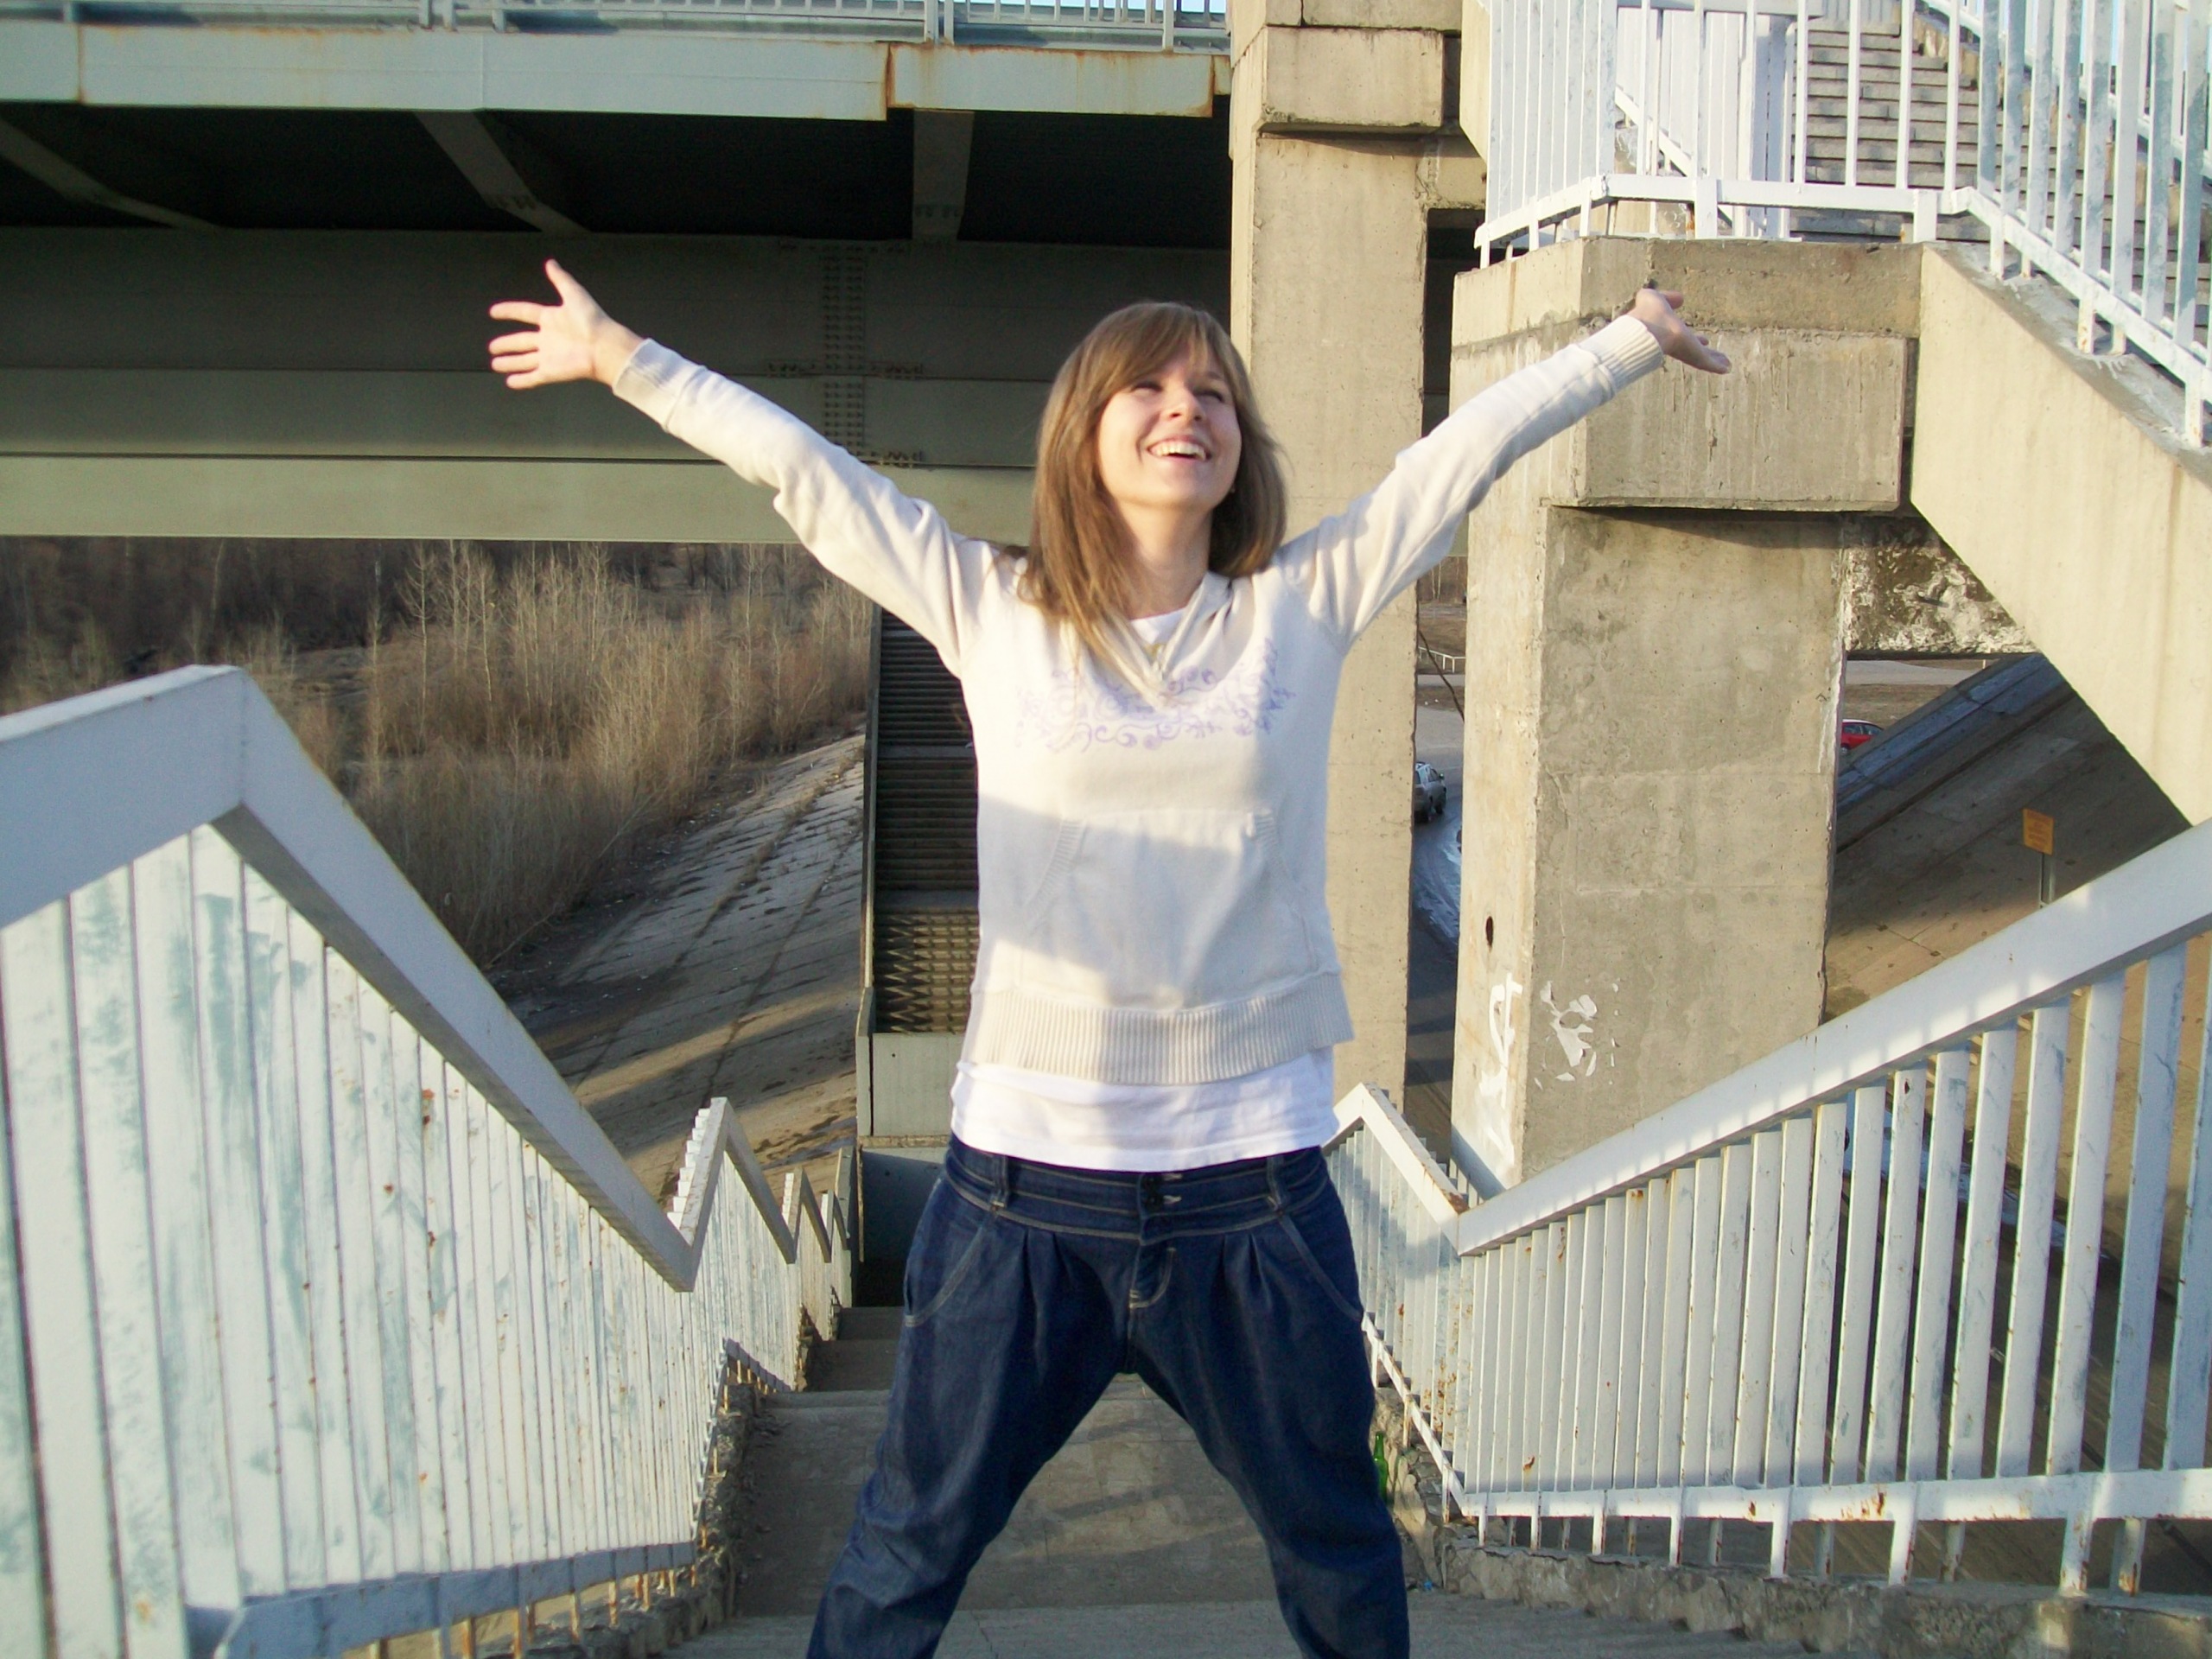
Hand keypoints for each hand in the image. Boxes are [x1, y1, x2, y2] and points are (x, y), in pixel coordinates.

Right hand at [489, 258, 642, 388]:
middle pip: (522, 341)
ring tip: (495, 364)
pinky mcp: (551, 372)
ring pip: (524, 360)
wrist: (603, 347)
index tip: (494, 312)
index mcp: (551, 319)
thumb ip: (561, 279)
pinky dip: (521, 381)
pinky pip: (532, 377)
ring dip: (510, 362)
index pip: (525, 313)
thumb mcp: (574, 295)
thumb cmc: (591, 320)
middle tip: (492, 347)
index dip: (509, 311)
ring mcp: (548, 357)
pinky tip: (510, 382)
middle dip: (507, 344)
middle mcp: (548, 339)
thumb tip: (550, 262)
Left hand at [1627, 287, 1730, 373]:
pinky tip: (1726, 368)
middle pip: (1691, 347)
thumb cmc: (1648, 313)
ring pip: (1702, 357)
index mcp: (1666, 333)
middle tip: (1706, 342)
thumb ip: (1666, 298)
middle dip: (1699, 346)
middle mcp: (1676, 344)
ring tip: (1726, 363)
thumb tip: (1680, 298)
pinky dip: (1717, 366)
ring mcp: (1686, 352)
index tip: (1697, 333)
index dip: (1688, 334)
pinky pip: (1708, 363)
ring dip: (1714, 359)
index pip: (1678, 334)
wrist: (1650, 329)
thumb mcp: (1654, 298)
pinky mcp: (1694, 357)